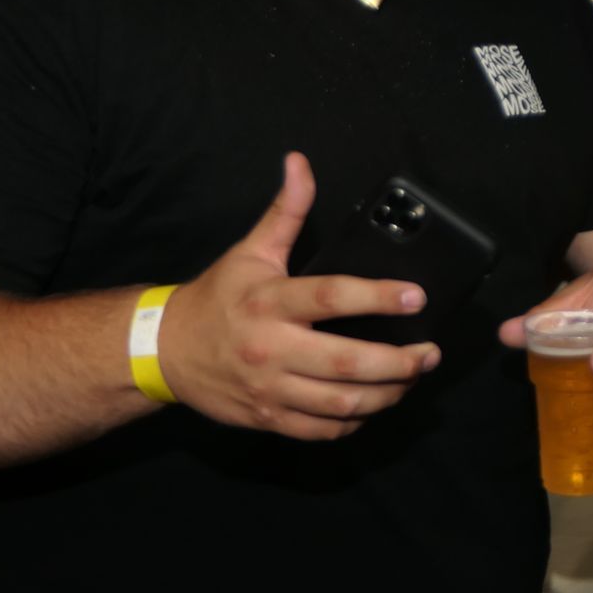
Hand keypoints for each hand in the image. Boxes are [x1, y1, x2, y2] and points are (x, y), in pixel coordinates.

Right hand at [160, 152, 439, 440]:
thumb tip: (299, 162)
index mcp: (270, 302)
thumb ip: (285, 210)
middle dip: (398, 362)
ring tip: (413, 377)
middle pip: (345, 362)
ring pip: (340, 402)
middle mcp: (271, 348)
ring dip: (386, 394)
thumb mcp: (250, 251)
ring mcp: (269, 389)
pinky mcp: (268, 418)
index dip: (379, 297)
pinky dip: (355, 421)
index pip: (332, 298)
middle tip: (429, 353)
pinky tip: (376, 403)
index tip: (417, 296)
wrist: (162, 352)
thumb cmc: (217, 298)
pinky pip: (321, 430)